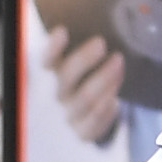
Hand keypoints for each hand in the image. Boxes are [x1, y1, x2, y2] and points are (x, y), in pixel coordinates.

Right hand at [45, 22, 124, 148]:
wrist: (65, 126)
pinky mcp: (80, 133)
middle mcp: (51, 97)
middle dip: (85, 58)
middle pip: (67, 77)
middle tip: (101, 43)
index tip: (63, 31)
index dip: (52, 48)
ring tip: (118, 62)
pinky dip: (107, 111)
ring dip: (106, 79)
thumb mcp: (61, 68)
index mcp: (43, 77)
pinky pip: (96, 123)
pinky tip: (116, 100)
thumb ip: (64, 53)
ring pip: (87, 98)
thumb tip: (71, 28)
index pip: (44, 61)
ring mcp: (66, 116)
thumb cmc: (68, 86)